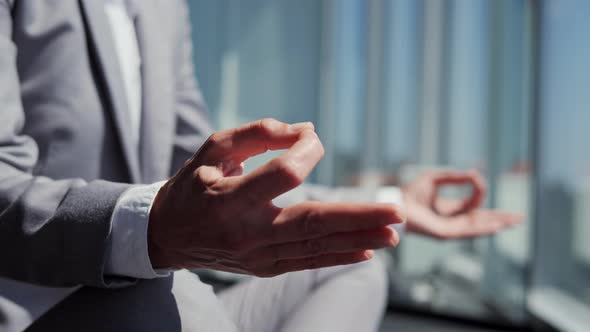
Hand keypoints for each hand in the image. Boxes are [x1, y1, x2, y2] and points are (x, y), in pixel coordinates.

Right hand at [148, 119, 404, 276]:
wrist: (168, 236)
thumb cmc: (193, 185)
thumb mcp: (212, 149)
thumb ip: (257, 133)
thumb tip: (305, 130)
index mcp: (229, 198)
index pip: (282, 175)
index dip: (305, 151)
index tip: (309, 138)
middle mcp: (246, 232)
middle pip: (310, 222)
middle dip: (357, 216)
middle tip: (396, 212)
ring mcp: (257, 255)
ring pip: (315, 247)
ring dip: (358, 239)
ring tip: (393, 233)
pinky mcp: (265, 267)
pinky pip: (307, 262)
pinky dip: (338, 256)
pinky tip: (367, 251)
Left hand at [402, 170, 521, 238]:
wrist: (397, 202)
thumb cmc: (411, 191)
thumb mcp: (436, 178)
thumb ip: (456, 177)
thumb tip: (475, 175)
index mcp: (449, 209)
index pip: (472, 204)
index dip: (478, 191)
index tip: (477, 179)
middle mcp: (451, 220)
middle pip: (481, 220)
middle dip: (501, 218)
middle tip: (520, 218)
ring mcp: (449, 228)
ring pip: (478, 227)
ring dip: (496, 224)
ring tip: (513, 222)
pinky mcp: (445, 234)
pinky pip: (467, 231)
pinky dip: (482, 229)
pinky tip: (496, 226)